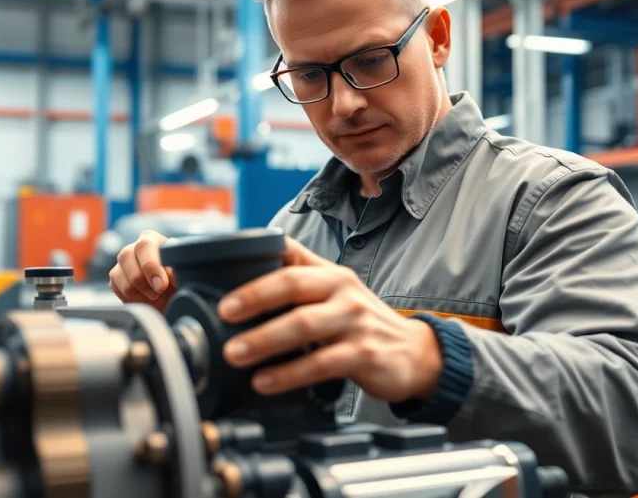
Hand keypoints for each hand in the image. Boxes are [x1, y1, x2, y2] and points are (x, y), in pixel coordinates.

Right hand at [108, 230, 176, 311]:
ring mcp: (122, 263)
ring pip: (118, 274)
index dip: (151, 266)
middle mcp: (134, 248)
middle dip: (142, 280)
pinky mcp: (116, 279)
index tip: (161, 285)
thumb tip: (173, 275)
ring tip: (155, 296)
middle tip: (158, 293)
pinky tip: (145, 299)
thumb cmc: (180, 283)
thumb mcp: (185, 276)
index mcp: (153, 240)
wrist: (172, 301)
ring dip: (138, 291)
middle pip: (126, 255)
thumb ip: (179, 271)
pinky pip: (116, 288)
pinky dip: (131, 298)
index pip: (145, 245)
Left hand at [218, 238, 442, 402]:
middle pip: (292, 285)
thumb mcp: (333, 295)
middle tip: (223, 314)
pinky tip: (264, 382)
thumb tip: (239, 284)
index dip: (254, 261)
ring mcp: (355, 321)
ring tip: (234, 353)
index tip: (223, 282)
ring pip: (303, 324)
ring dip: (264, 339)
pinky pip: (320, 363)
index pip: (289, 256)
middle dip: (253, 298)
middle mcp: (342, 290)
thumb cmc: (360, 324)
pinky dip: (288, 374)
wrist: (415, 354)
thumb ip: (297, 284)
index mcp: (329, 273)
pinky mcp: (364, 354)